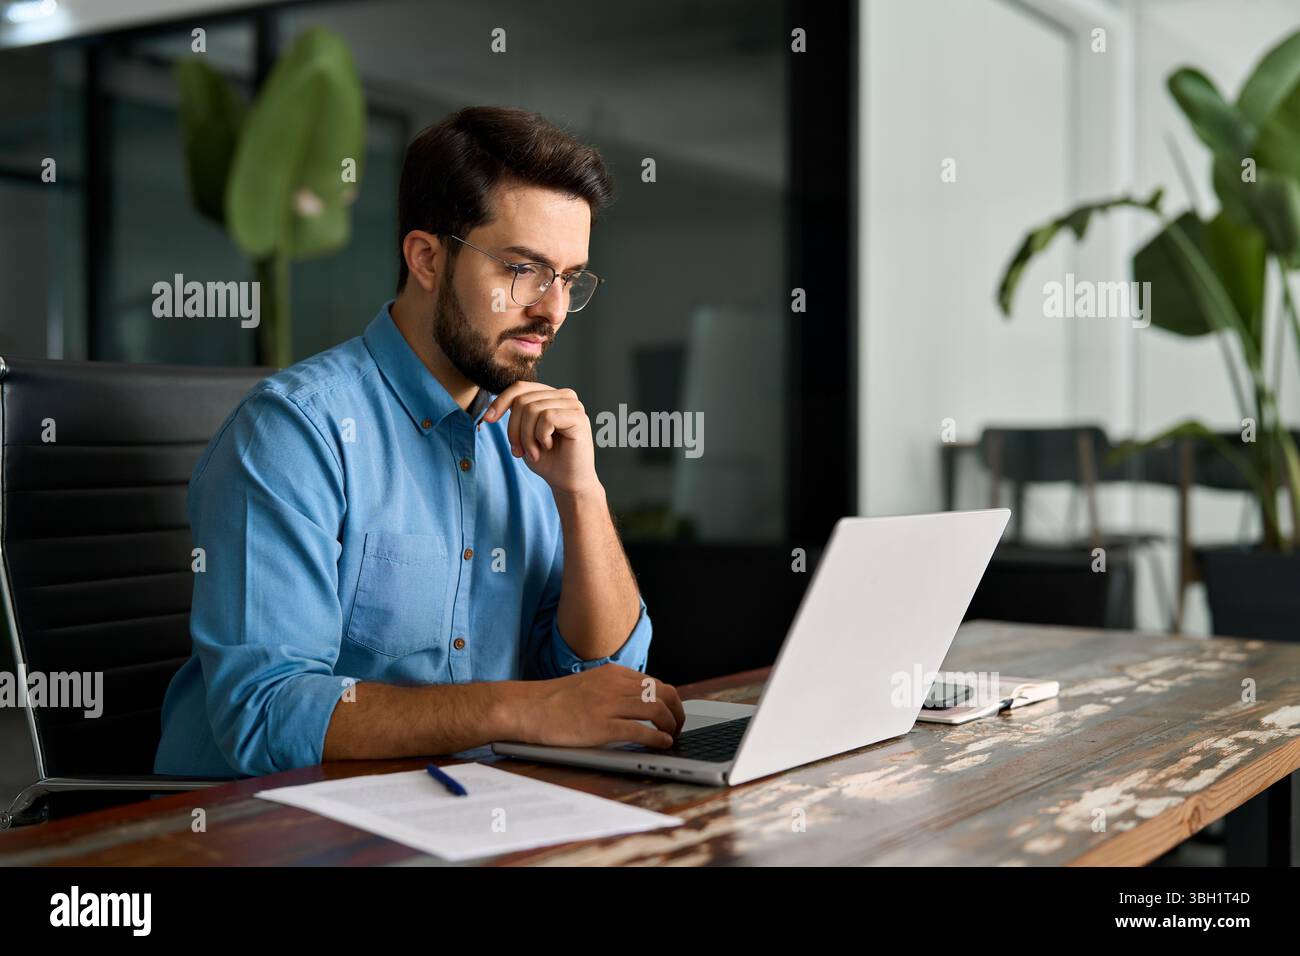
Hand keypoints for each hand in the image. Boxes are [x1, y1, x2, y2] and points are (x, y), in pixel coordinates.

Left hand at [483, 382, 597, 496]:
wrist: (568, 482)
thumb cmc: (547, 459)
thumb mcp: (524, 433)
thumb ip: (516, 414)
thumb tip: (495, 404)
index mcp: (550, 396)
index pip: (520, 388)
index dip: (500, 401)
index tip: (487, 420)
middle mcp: (563, 396)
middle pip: (523, 400)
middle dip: (514, 429)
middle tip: (519, 451)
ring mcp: (573, 405)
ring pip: (533, 409)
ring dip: (527, 437)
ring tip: (533, 453)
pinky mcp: (579, 417)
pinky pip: (547, 417)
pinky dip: (541, 436)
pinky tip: (548, 447)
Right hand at [513, 664, 685, 748]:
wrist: (527, 708)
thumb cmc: (554, 701)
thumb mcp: (589, 684)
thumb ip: (613, 689)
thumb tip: (638, 703)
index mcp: (613, 673)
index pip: (655, 682)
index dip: (670, 700)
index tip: (673, 714)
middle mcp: (614, 685)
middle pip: (662, 693)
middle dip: (677, 711)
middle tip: (678, 727)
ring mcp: (608, 705)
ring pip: (656, 709)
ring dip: (671, 725)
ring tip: (672, 737)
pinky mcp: (601, 726)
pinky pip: (640, 731)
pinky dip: (657, 738)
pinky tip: (662, 744)